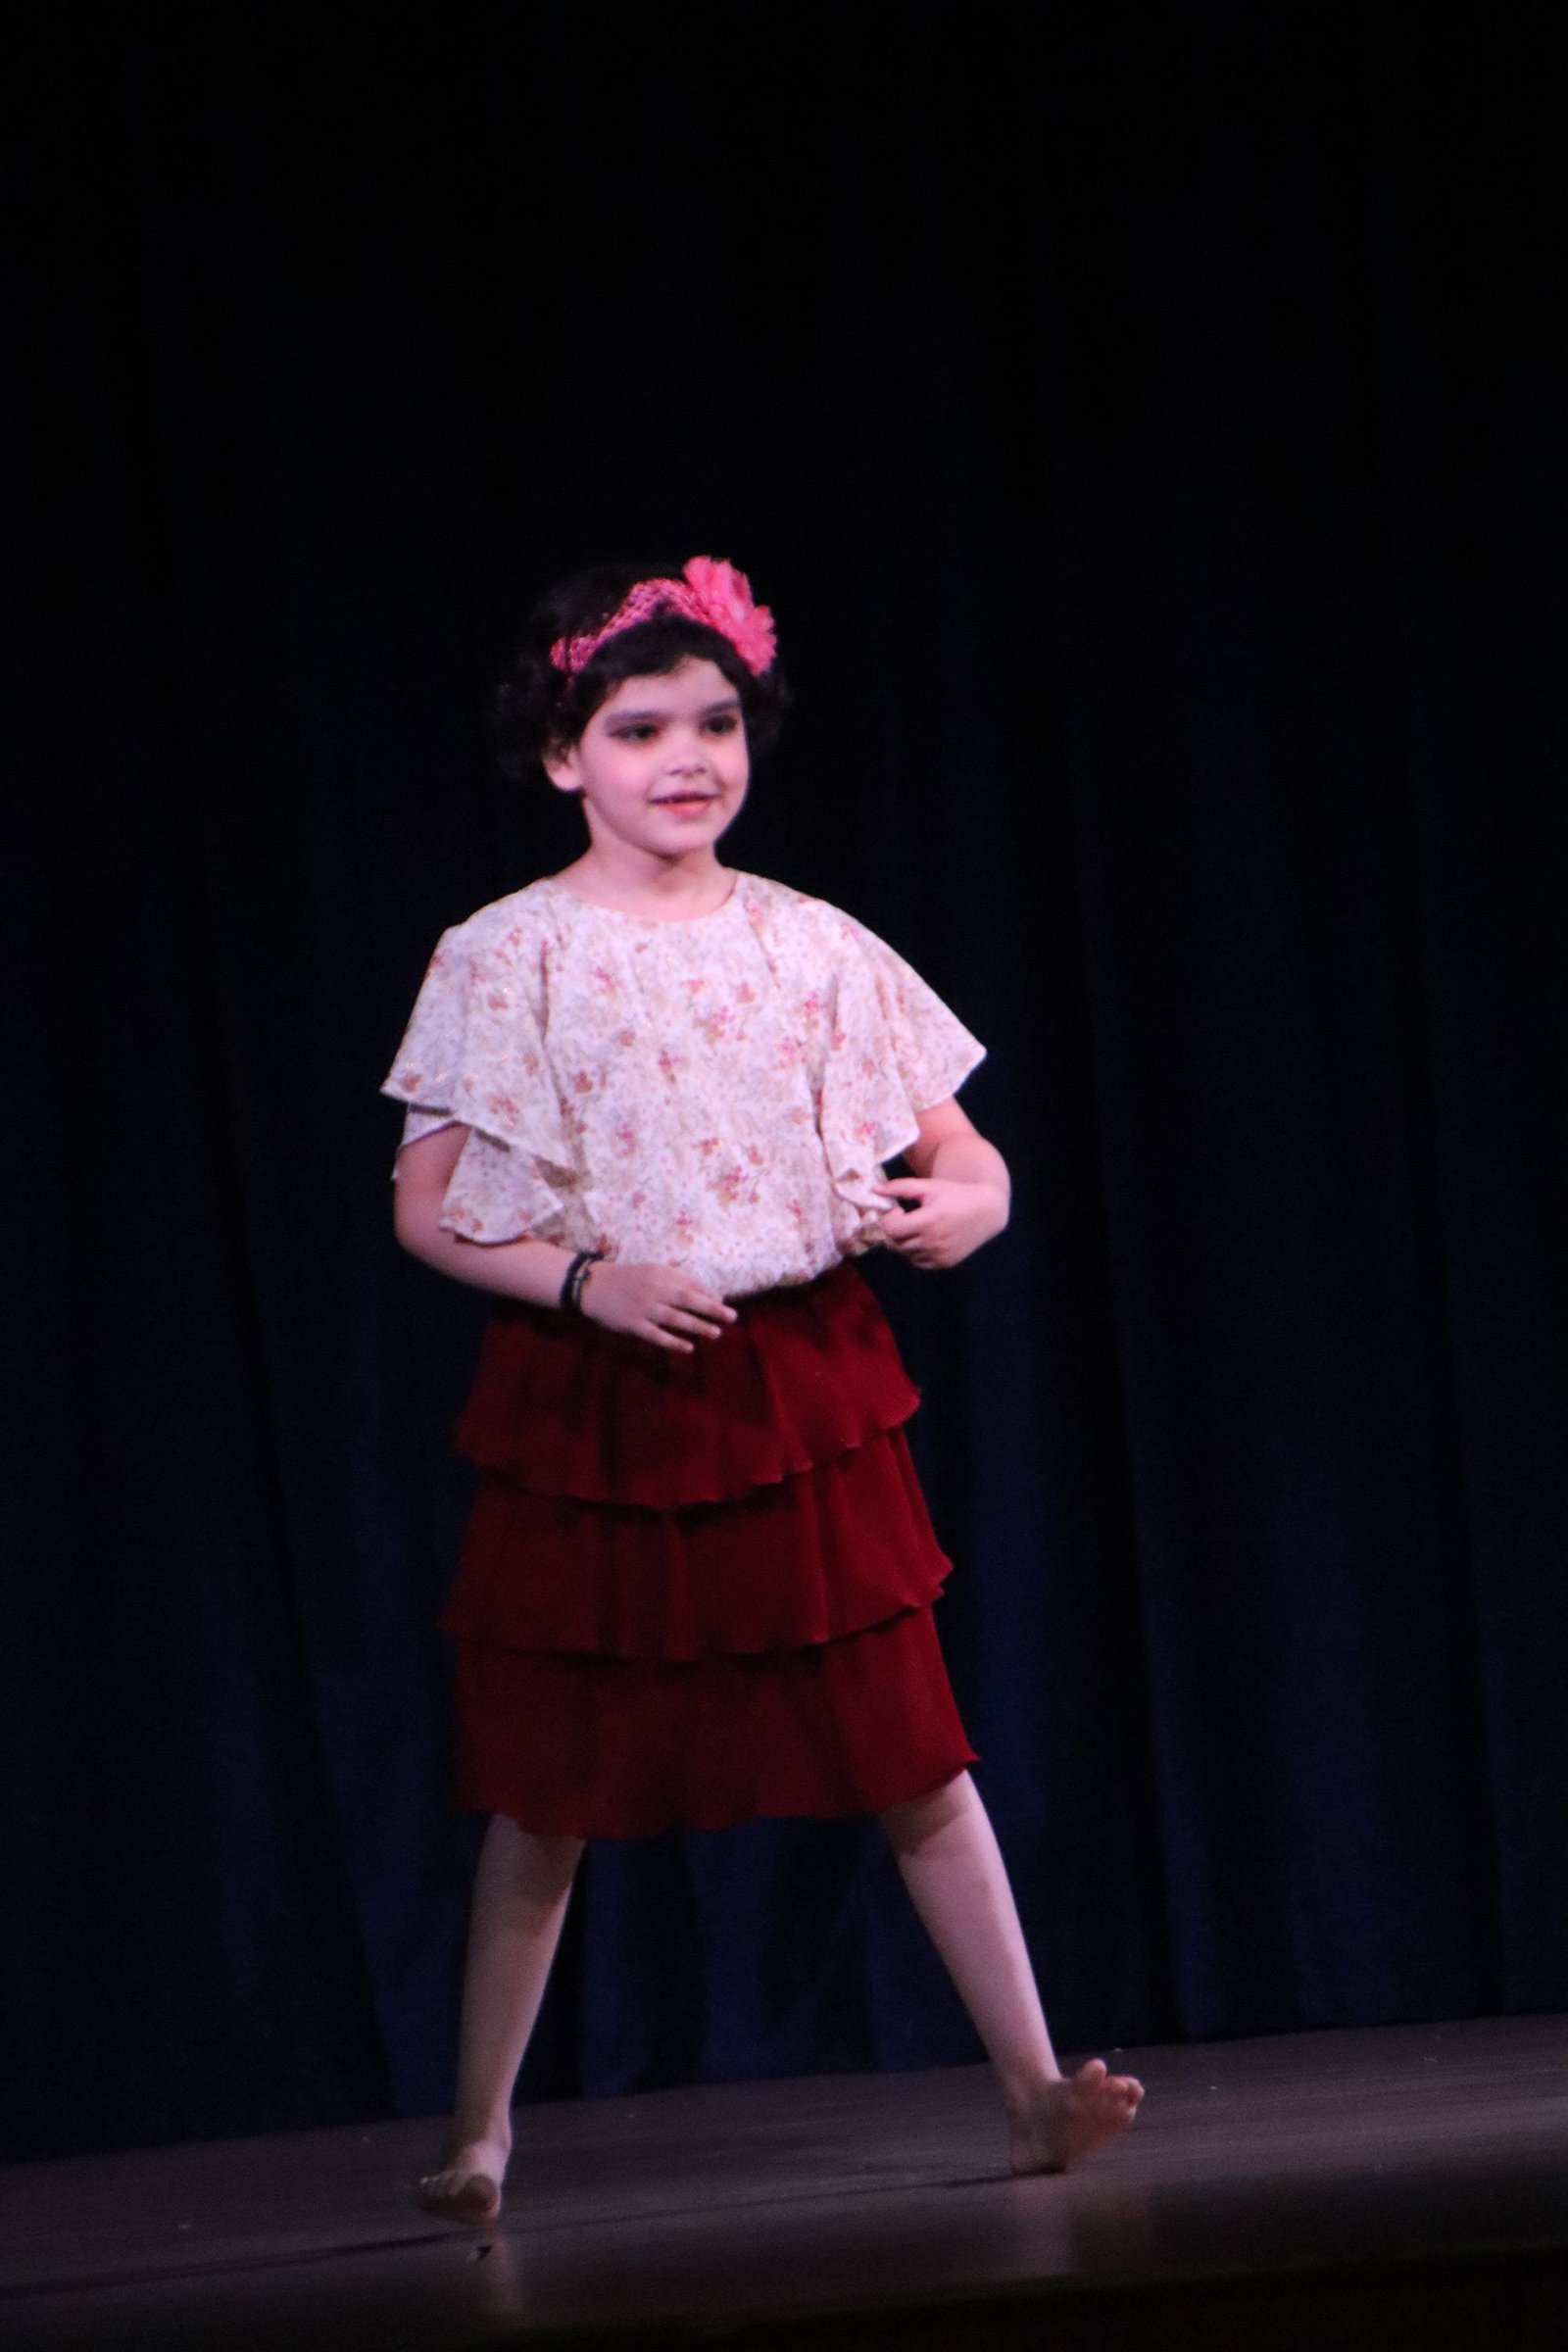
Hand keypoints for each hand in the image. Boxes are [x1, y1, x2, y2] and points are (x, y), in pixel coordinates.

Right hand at [579, 1260, 736, 1352]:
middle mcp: (653, 1289)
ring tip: (716, 1333)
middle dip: (711, 1309)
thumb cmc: (629, 1279)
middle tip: (731, 1317)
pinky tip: (689, 1348)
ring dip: (697, 1326)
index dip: (709, 1295)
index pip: (690, 1285)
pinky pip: (656, 1335)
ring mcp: (642, 1308)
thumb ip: (681, 1280)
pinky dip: (673, 1341)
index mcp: (660, 1274)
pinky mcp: (632, 1324)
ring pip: (674, 1318)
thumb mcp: (653, 1271)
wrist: (593, 1285)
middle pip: (687, 1299)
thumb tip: (712, 1295)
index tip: (725, 1305)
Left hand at [873, 1176, 1007, 1269]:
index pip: (890, 1230)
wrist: (986, 1211)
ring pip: (905, 1254)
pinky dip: (915, 1252)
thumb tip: (873, 1189)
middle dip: (894, 1230)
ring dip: (904, 1241)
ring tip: (917, 1227)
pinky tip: (925, 1238)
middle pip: (895, 1243)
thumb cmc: (954, 1194)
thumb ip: (899, 1187)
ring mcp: (940, 1255)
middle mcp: (934, 1242)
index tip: (899, 1210)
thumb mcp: (928, 1186)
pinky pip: (918, 1262)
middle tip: (906, 1218)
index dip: (889, 1219)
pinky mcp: (945, 1263)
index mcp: (929, 1220)